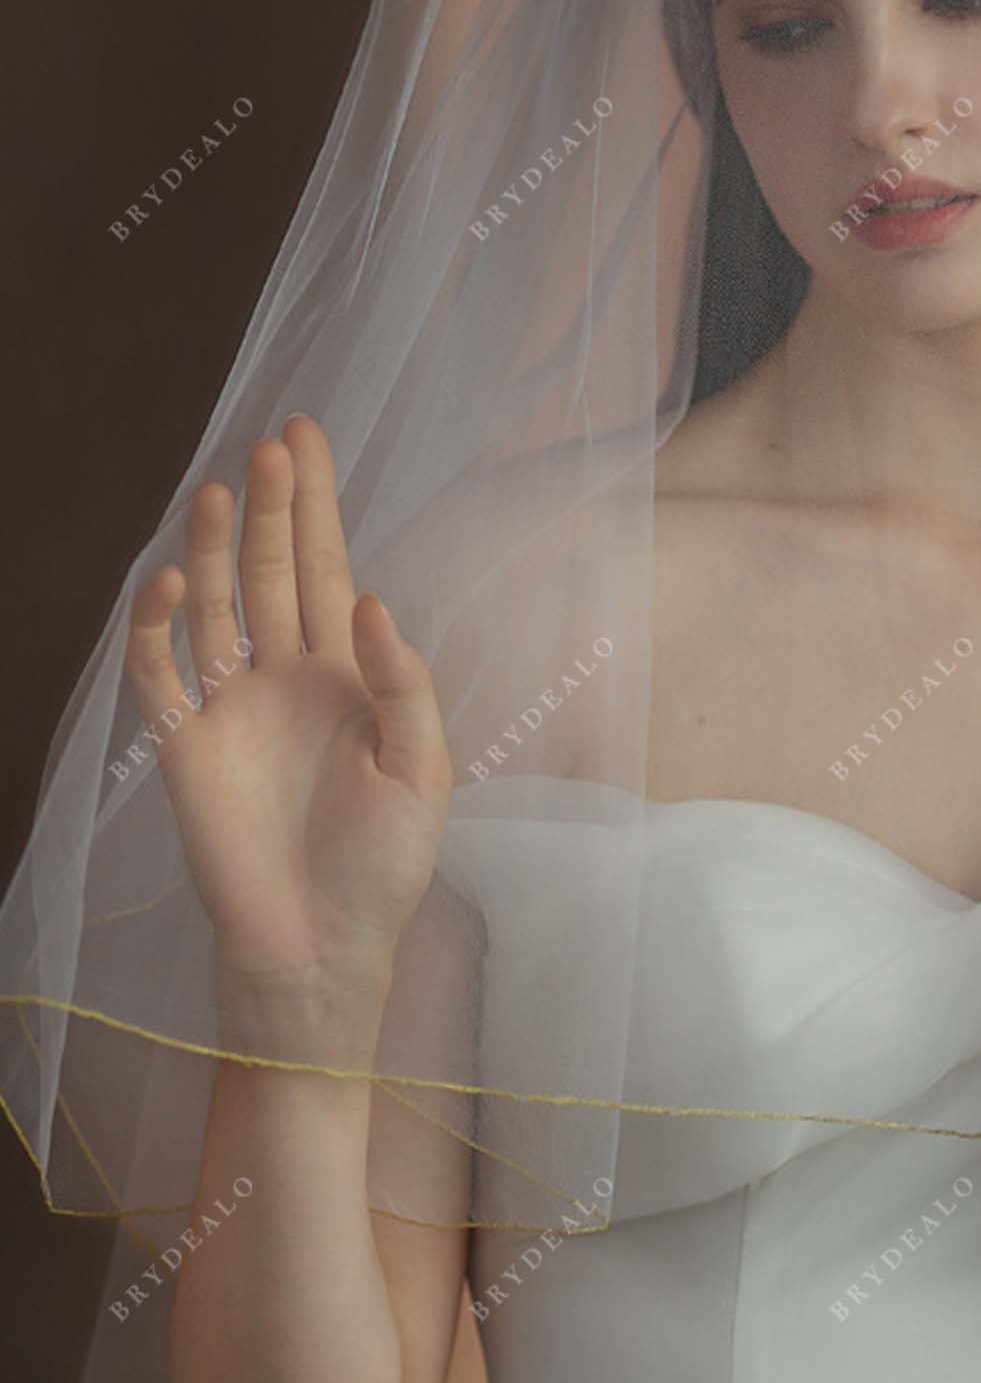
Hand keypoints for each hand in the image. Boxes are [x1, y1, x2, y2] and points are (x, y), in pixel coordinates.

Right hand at [124, 414, 452, 990]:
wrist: (323, 945)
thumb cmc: (384, 867)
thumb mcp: (423, 772)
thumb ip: (403, 685)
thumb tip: (368, 600)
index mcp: (347, 677)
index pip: (326, 570)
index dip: (316, 507)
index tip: (307, 437)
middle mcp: (284, 678)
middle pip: (270, 571)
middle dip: (272, 507)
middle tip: (274, 442)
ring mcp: (230, 708)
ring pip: (216, 607)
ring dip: (214, 549)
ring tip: (220, 490)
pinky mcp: (185, 747)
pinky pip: (161, 674)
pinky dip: (156, 627)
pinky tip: (169, 580)